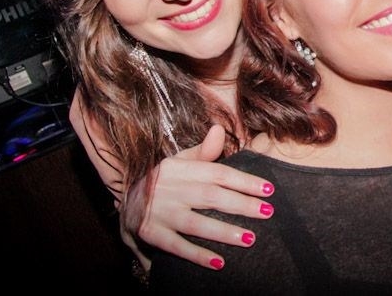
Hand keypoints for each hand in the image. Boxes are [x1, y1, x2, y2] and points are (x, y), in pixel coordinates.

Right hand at [123, 124, 273, 269]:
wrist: (124, 203)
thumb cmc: (162, 181)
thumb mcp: (178, 162)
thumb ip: (203, 151)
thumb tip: (220, 129)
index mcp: (178, 168)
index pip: (217, 173)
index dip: (244, 181)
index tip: (268, 189)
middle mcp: (169, 188)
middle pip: (211, 197)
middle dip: (241, 205)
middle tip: (267, 212)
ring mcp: (159, 212)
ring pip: (196, 223)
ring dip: (224, 232)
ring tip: (250, 239)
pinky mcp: (151, 234)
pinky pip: (177, 247)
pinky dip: (198, 255)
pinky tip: (220, 262)